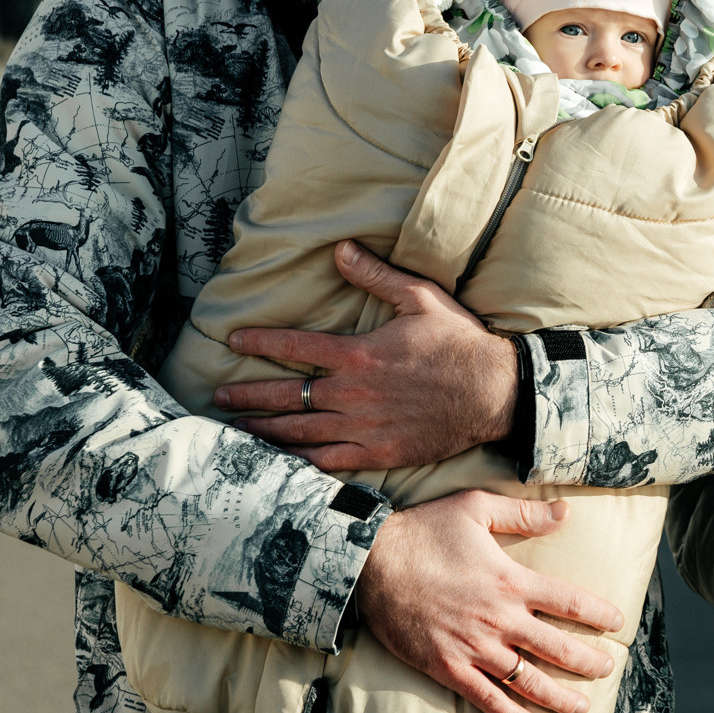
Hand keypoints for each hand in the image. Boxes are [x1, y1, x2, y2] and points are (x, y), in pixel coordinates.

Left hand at [217, 241, 518, 472]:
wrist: (494, 393)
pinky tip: (279, 463)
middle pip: (285, 396)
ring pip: (299, 432)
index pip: (295, 348)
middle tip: (219, 397)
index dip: (260, 343)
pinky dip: (298, 462)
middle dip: (247, 395)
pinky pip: (328, 461)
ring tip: (235, 431)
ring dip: (263, 431)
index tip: (233, 341)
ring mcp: (363, 428)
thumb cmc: (458, 343)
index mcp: (359, 355)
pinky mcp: (378, 454)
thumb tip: (341, 249)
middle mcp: (353, 394)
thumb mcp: (420, 298)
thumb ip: (375, 276)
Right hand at [355, 490, 623, 712]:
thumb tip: (566, 513)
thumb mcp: (476, 507)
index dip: (599, 615)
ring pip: (528, 681)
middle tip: (607, 669)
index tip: (618, 622)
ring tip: (580, 706)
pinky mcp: (447, 667)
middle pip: (557, 648)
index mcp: (512, 581)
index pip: (570, 602)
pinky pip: (486, 699)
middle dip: (588, 662)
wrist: (370, 562)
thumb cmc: (424, 530)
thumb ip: (524, 513)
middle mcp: (499, 619)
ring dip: (559, 696)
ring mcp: (474, 647)